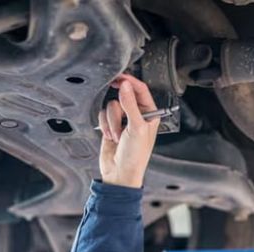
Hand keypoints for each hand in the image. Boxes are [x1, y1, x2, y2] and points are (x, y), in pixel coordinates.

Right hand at [98, 73, 160, 188]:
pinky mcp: (110, 126)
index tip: (120, 77)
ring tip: (117, 135)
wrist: (120, 173)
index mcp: (150, 114)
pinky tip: (110, 137)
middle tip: (113, 97)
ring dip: (112, 121)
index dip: (130, 82)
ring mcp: (123, 121)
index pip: (141, 90)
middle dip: (119, 106)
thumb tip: (126, 86)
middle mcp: (137, 115)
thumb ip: (130, 105)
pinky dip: (104, 125)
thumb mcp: (136, 128)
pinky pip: (103, 115)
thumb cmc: (135, 156)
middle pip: (124, 95)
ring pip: (111, 106)